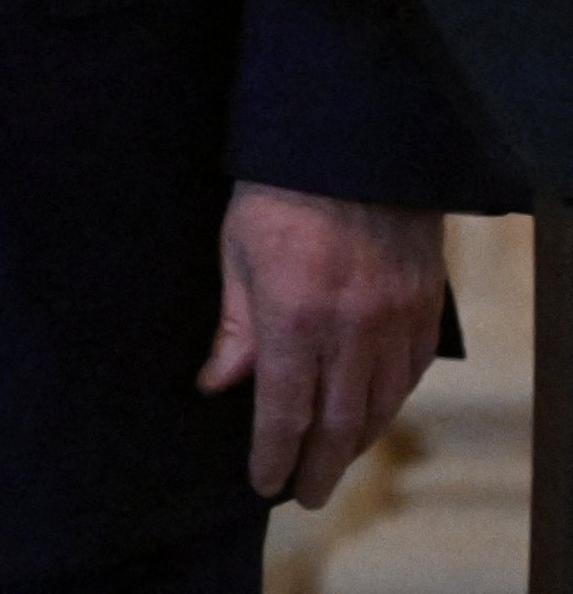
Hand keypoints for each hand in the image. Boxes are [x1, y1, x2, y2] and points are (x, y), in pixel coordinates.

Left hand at [197, 180, 442, 506]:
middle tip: (306, 494)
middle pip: (339, 422)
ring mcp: (393, 320)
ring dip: (357, 441)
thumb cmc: (277, 193)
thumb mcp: (235, 253)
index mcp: (294, 317)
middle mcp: (350, 329)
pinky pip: (410, 374)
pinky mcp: (422, 307)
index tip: (264, 482)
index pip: (284, 410)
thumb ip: (234, 327)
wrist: (349, 147)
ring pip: (380, 404)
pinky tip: (373, 415)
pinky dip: (390, 403)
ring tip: (335, 462)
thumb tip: (218, 384)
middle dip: (320, 466)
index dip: (273, 454)